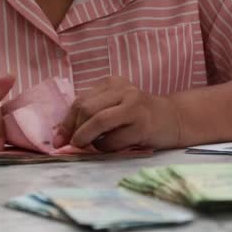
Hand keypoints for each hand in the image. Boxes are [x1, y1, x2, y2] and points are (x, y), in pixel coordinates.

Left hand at [53, 76, 179, 151]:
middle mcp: (123, 90)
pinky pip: (113, 139)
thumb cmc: (138, 117)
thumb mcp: (115, 106)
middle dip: (75, 131)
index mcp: (112, 83)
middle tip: (73, 145)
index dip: (66, 122)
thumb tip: (63, 135)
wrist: (173, 119)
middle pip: (86, 109)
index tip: (59, 140)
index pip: (80, 101)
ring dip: (86, 139)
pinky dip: (105, 148)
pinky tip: (110, 147)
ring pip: (98, 122)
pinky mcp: (142, 125)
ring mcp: (134, 106)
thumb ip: (93, 113)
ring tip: (87, 147)